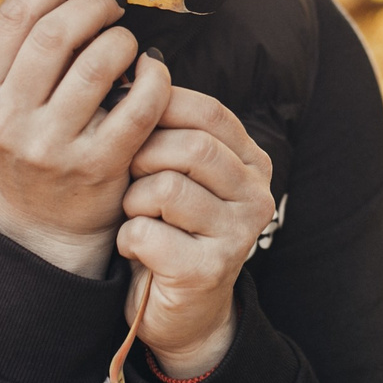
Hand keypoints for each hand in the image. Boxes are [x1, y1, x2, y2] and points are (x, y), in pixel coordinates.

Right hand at [0, 0, 171, 276]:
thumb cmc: (31, 147)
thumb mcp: (1, 104)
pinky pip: (139, 103)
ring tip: (126, 41)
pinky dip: (155, 75)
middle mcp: (7, 121)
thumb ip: (21, 51)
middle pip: (55, 34)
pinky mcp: (97, 166)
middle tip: (110, 5)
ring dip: (121, 39)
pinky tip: (153, 68)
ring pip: (97, 64)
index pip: (13, 16)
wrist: (44, 228)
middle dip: (92, 5)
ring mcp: (51, 147)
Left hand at [115, 90, 274, 379]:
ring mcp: (237, 235)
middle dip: (144, 153)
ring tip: (134, 213)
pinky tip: (134, 247)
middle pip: (192, 147)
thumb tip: (139, 71)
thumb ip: (169, 129)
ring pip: (167, 188)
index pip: (210, 112)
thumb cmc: (171, 228)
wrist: (181, 312)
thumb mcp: (177, 172)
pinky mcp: (209, 271)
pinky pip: (148, 233)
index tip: (129, 120)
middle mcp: (256, 196)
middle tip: (125, 171)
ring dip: (134, 198)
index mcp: (252, 163)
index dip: (161, 107)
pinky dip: (128, 237)